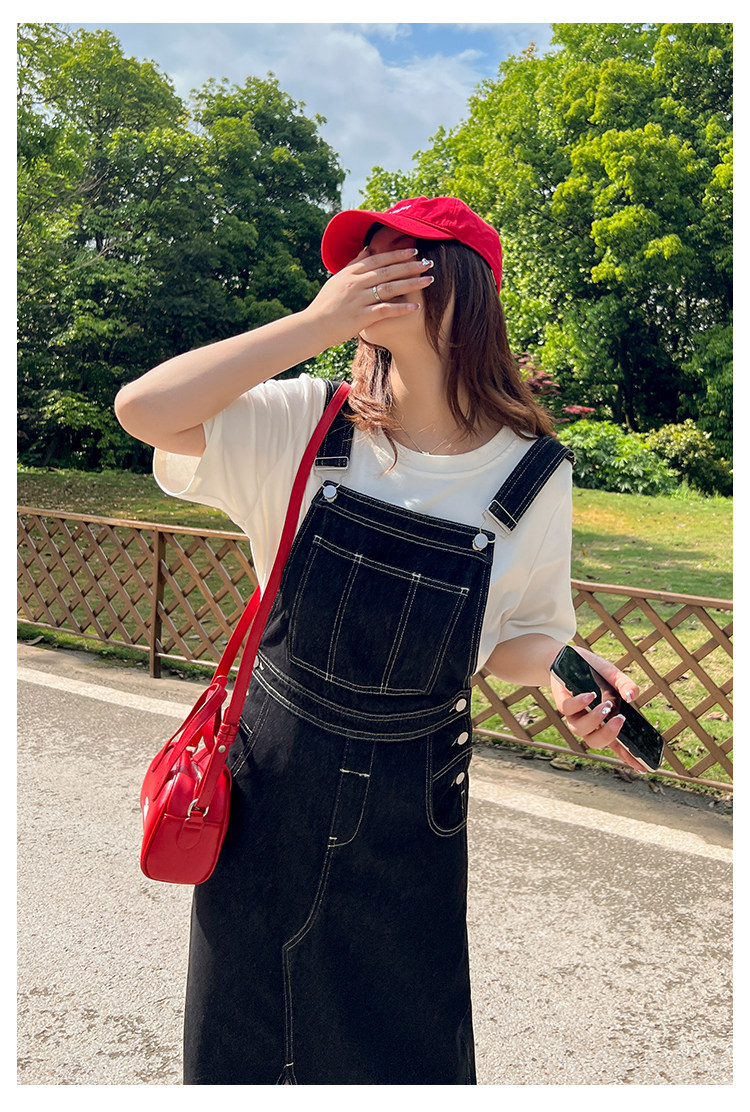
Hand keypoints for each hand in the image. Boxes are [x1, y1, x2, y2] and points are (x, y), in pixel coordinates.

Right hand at [303, 246, 434, 347]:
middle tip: (428, 263)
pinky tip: (415, 308)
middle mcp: (355, 283)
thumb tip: (368, 248)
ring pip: (389, 288)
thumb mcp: (337, 280)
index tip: (414, 251)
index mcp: (350, 273)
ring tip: (428, 281)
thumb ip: (354, 264)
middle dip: (410, 266)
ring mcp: (358, 300)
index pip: (378, 259)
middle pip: (387, 271)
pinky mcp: (361, 316)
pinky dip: (401, 308)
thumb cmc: (326, 305)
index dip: (397, 255)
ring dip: (411, 284)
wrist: (313, 327)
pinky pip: (385, 310)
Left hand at [550, 647, 643, 771]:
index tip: (644, 768)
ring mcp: (575, 716)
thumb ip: (626, 685)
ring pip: (581, 730)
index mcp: (606, 721)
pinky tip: (590, 695)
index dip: (629, 758)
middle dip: (610, 735)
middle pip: (597, 742)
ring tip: (607, 705)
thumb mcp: (615, 676)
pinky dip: (580, 704)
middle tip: (620, 721)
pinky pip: (568, 710)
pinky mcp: (563, 703)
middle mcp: (590, 723)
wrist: (569, 657)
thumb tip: (633, 696)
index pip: (618, 744)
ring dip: (595, 719)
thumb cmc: (595, 672)